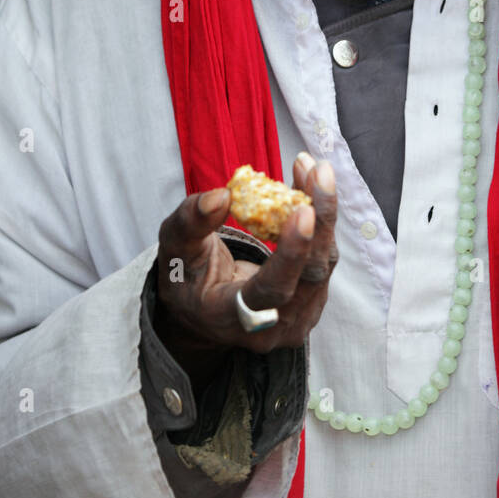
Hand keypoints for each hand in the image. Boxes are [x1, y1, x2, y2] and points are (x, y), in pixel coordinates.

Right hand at [154, 154, 337, 388]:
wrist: (202, 311)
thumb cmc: (186, 276)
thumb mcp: (174, 248)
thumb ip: (190, 221)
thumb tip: (222, 195)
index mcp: (230, 317)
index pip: (271, 291)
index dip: (292, 253)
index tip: (303, 209)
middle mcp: (270, 328)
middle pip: (310, 275)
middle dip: (320, 218)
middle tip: (317, 170)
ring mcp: (296, 320)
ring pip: (324, 263)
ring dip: (323, 211)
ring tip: (312, 169)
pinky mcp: (311, 303)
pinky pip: (325, 259)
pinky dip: (321, 222)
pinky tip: (310, 188)